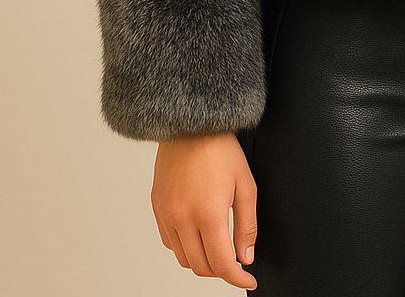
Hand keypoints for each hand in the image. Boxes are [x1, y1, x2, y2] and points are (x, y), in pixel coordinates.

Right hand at [151, 129, 258, 289]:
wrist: (191, 125)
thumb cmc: (220, 148)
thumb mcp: (246, 184)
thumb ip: (247, 225)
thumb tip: (246, 255)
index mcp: (208, 213)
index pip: (222, 264)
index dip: (237, 278)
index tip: (247, 278)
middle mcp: (182, 218)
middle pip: (201, 266)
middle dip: (221, 270)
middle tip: (236, 260)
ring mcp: (166, 214)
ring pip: (183, 259)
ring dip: (202, 261)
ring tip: (218, 248)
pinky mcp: (157, 208)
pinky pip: (169, 242)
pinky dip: (184, 247)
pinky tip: (198, 234)